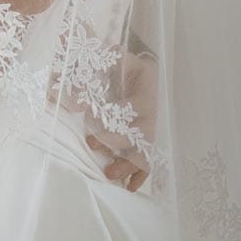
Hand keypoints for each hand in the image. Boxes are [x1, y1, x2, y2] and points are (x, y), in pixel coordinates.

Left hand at [84, 49, 158, 192]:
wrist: (153, 77)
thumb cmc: (133, 69)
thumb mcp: (123, 58)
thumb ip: (111, 59)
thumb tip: (90, 54)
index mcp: (144, 96)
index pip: (126, 111)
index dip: (107, 117)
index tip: (88, 116)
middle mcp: (151, 116)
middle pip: (134, 137)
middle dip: (110, 142)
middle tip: (91, 143)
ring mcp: (153, 131)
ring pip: (143, 154)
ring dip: (125, 165)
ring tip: (108, 173)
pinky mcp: (151, 141)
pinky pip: (150, 162)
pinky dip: (141, 176)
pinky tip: (130, 187)